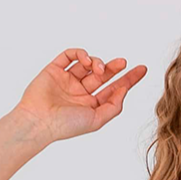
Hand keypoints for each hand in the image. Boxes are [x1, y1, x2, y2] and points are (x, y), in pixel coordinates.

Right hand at [12, 48, 147, 142]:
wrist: (39, 121)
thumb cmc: (66, 126)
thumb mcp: (96, 120)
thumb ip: (113, 106)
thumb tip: (124, 89)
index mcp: (90, 105)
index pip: (113, 89)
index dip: (128, 80)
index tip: (141, 70)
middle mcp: (80, 92)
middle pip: (103, 75)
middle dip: (115, 68)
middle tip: (124, 62)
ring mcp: (67, 80)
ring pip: (88, 64)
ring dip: (96, 62)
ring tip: (98, 68)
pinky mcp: (55, 69)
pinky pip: (69, 55)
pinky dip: (80, 54)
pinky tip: (86, 61)